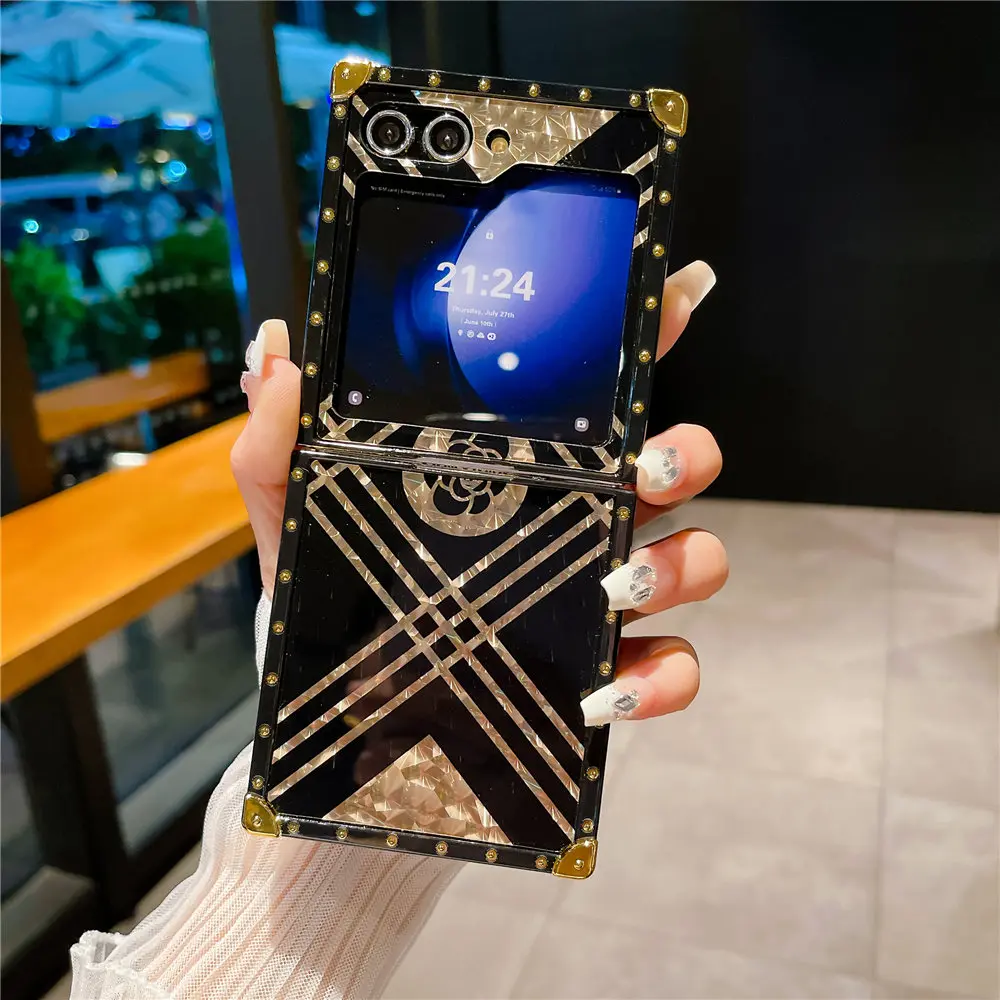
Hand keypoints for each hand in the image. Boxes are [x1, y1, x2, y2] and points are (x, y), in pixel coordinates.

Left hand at [231, 260, 726, 728]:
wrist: (343, 707)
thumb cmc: (340, 592)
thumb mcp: (299, 511)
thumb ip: (280, 438)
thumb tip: (273, 351)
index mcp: (524, 469)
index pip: (596, 394)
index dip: (647, 337)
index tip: (678, 293)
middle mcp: (578, 520)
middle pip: (675, 465)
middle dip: (686, 453)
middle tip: (648, 467)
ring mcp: (602, 597)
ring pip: (696, 559)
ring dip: (683, 561)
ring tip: (620, 578)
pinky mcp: (608, 674)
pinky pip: (673, 670)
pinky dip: (663, 679)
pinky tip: (606, 688)